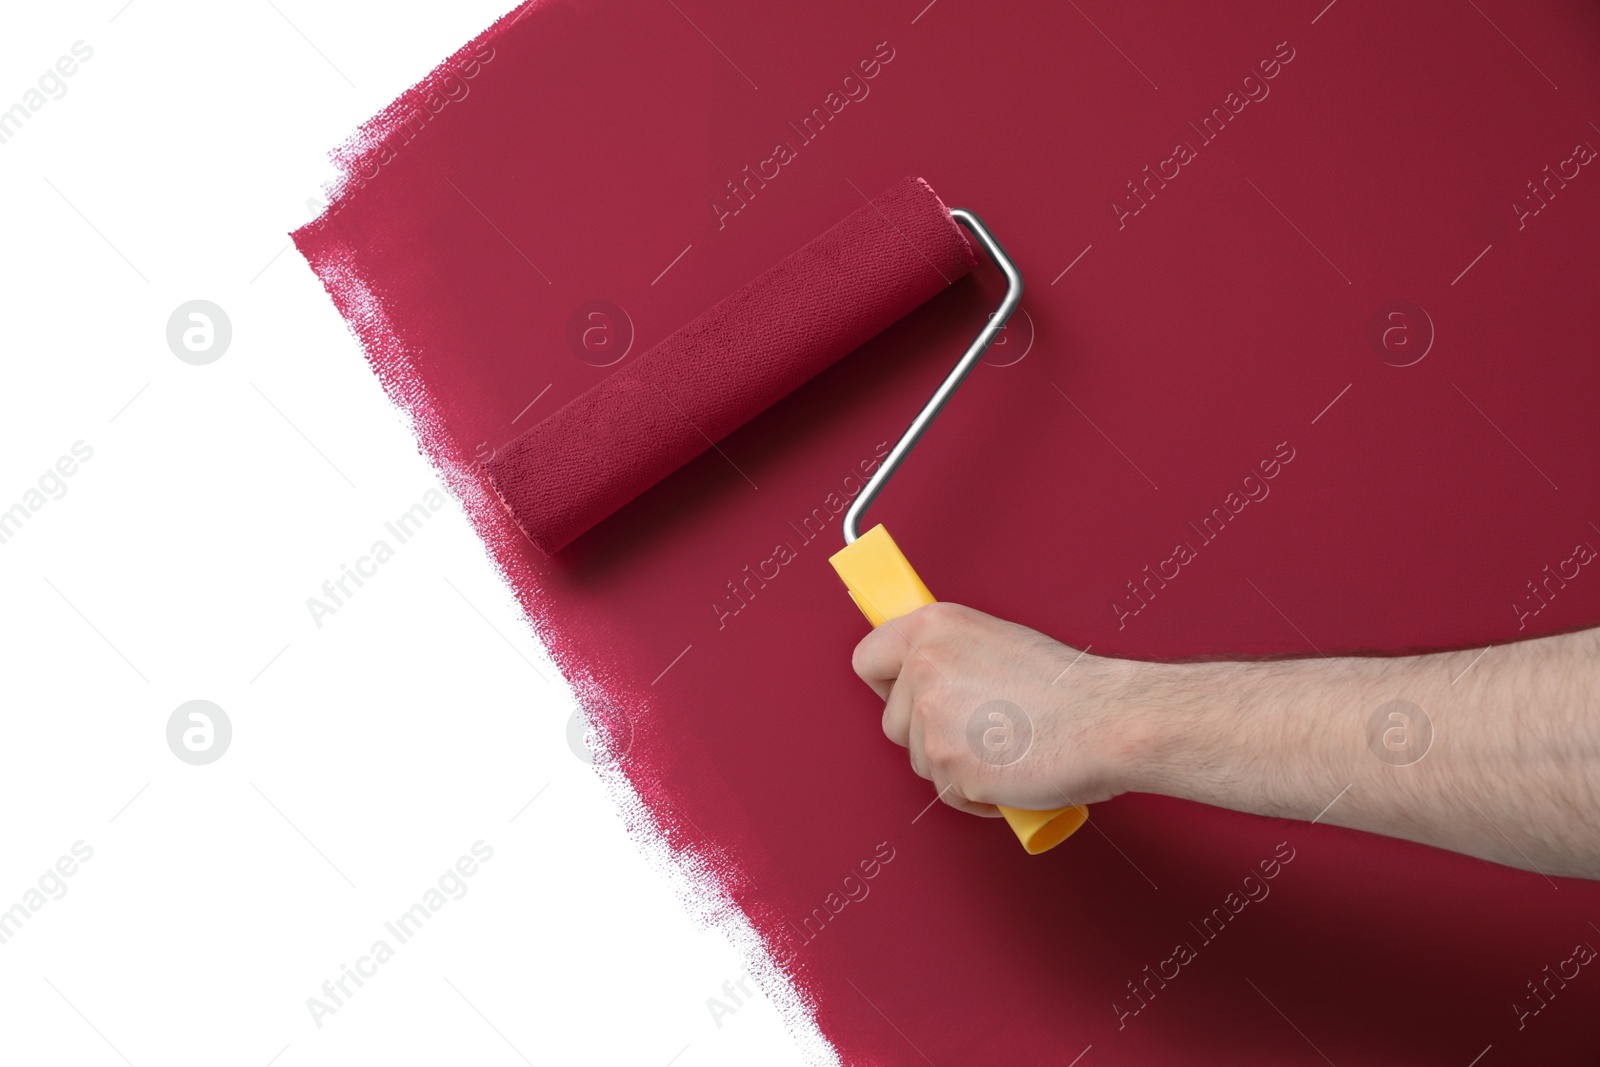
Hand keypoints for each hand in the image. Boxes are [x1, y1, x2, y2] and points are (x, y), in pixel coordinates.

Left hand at [851, 601, 1141, 817]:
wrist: (1107, 721)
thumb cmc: (1068, 688)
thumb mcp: (997, 641)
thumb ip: (951, 656)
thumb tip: (926, 679)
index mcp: (935, 627)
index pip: (868, 658)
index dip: (886, 684)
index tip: (902, 695)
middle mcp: (924, 667)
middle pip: (891, 720)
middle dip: (926, 735)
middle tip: (975, 732)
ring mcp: (932, 719)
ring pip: (918, 760)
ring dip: (953, 766)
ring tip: (1001, 750)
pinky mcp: (948, 766)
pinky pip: (946, 793)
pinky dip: (974, 795)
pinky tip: (1007, 774)